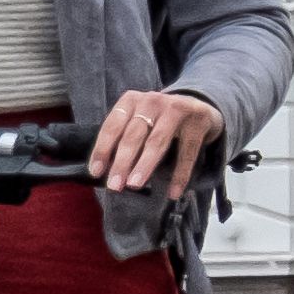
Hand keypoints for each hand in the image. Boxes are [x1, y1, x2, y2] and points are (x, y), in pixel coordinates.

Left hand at [88, 89, 223, 195]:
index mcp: (131, 100)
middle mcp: (151, 101)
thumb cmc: (158, 120)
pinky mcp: (197, 121)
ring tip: (134, 185)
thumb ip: (123, 139)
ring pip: (157, 142)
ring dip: (144, 165)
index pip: (112, 126)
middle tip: (114, 185)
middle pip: (133, 135)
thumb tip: (104, 172)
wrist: (198, 106)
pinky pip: (187, 153)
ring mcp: (176, 109)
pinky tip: (173, 193)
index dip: (103, 149)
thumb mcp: (138, 120)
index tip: (96, 172)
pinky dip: (179, 175)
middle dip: (122, 162)